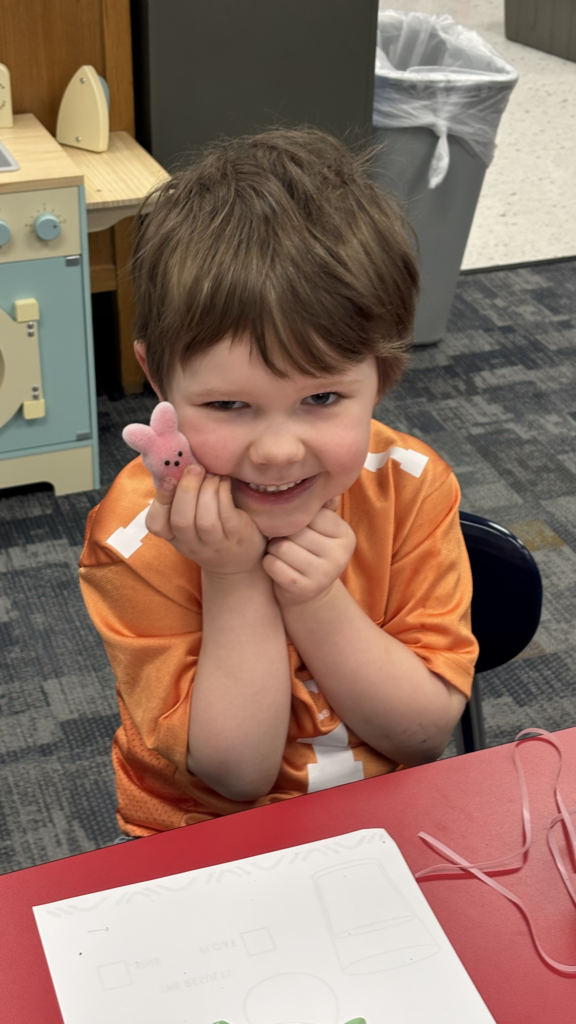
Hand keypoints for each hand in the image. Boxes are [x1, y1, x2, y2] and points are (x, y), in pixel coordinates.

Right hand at [146, 464, 266, 576]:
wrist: (238, 561)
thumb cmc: (210, 532)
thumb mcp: (189, 521)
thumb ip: (180, 497)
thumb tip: (175, 462)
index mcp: (174, 536)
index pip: (156, 524)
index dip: (160, 501)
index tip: (168, 479)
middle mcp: (192, 544)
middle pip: (181, 521)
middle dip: (187, 490)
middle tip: (194, 468)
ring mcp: (215, 544)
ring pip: (205, 520)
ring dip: (207, 490)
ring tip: (211, 474)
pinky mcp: (236, 537)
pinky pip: (227, 514)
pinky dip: (223, 493)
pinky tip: (224, 481)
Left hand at [262, 497, 355, 607]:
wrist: (308, 595)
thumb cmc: (308, 552)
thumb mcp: (318, 529)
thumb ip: (318, 506)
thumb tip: (317, 473)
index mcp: (345, 535)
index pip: (309, 514)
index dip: (295, 520)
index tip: (299, 530)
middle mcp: (340, 555)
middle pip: (294, 531)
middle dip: (283, 536)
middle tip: (289, 545)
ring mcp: (324, 575)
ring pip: (280, 548)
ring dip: (274, 551)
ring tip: (283, 556)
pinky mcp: (303, 590)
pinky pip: (272, 565)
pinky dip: (268, 565)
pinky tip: (278, 569)